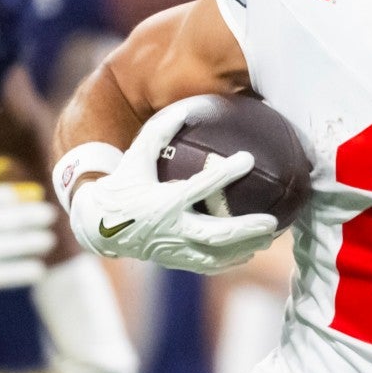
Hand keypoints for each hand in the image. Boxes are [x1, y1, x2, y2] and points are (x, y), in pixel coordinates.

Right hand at [67, 95, 277, 273]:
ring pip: (215, 254)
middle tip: (272, 222)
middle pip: (214, 233)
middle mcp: (171, 228)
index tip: (249, 158)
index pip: (200, 187)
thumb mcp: (136, 157)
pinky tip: (250, 251)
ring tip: (270, 238)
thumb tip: (184, 108)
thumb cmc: (122, 186)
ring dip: (244, 247)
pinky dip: (230, 260)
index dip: (225, 173)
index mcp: (163, 201)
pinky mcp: (174, 260)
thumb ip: (158, 132)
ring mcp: (174, 248)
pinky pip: (207, 264)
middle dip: (245, 228)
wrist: (99, 227)